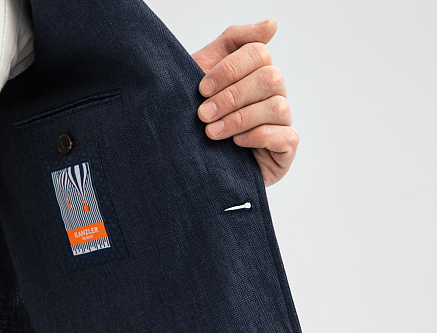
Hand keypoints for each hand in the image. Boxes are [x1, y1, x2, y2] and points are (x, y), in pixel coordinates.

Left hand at [191, 18, 298, 186]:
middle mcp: (275, 94)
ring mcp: (284, 122)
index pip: (259, 53)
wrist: (192, 162)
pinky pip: (286, 136)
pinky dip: (258, 137)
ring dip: (240, 119)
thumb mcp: (206, 72)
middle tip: (203, 114)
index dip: (230, 68)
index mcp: (258, 73)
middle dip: (232, 96)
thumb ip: (233, 42)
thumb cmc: (199, 116)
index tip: (202, 88)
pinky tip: (236, 144)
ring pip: (277, 106)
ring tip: (212, 133)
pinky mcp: (287, 149)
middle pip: (271, 77)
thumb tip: (273, 24)